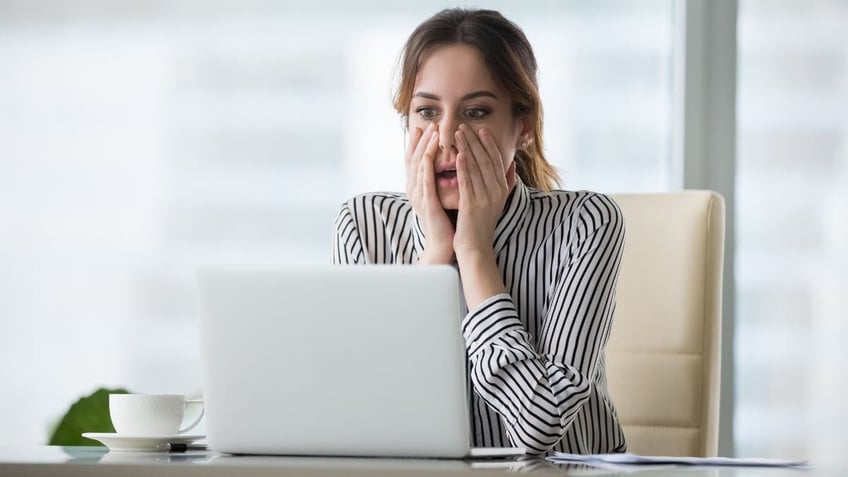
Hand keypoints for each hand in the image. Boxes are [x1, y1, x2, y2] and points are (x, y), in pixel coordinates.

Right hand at [405, 123, 454, 263]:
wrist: (443, 245)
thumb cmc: (447, 221)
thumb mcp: (443, 197)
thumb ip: (444, 181)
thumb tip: (453, 164)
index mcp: (419, 187)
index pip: (417, 159)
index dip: (420, 142)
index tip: (427, 126)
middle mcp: (414, 189)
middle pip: (414, 158)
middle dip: (422, 139)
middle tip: (429, 123)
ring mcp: (419, 196)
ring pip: (420, 165)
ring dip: (425, 147)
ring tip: (432, 131)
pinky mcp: (426, 203)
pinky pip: (426, 180)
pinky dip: (428, 165)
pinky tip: (432, 153)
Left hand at [453, 124, 515, 260]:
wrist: (476, 249)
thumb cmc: (482, 225)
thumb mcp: (498, 202)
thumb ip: (507, 183)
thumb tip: (513, 166)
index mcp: (502, 189)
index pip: (496, 160)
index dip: (488, 144)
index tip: (481, 130)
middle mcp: (496, 192)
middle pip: (486, 160)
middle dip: (475, 141)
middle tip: (465, 126)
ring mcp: (485, 199)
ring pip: (476, 168)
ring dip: (467, 148)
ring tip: (458, 134)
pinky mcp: (472, 205)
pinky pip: (468, 182)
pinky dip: (464, 168)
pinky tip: (459, 155)